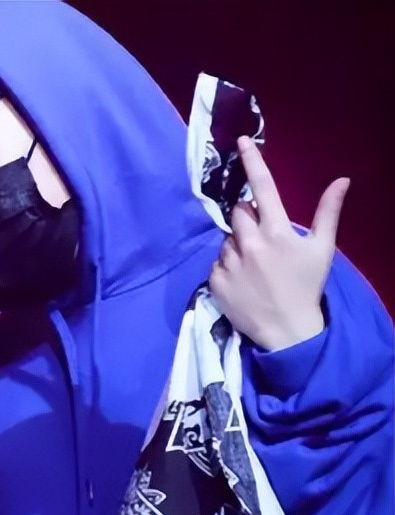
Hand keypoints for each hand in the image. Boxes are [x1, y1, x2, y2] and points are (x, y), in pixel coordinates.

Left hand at [209, 136, 349, 350]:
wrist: (287, 331)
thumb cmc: (307, 287)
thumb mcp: (323, 250)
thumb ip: (328, 213)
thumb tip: (341, 180)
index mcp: (277, 232)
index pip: (262, 189)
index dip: (252, 162)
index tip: (241, 142)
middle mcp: (249, 244)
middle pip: (237, 213)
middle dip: (246, 218)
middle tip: (261, 239)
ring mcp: (230, 264)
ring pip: (226, 240)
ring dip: (237, 245)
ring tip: (254, 267)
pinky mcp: (215, 281)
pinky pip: (216, 263)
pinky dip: (226, 267)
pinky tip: (242, 281)